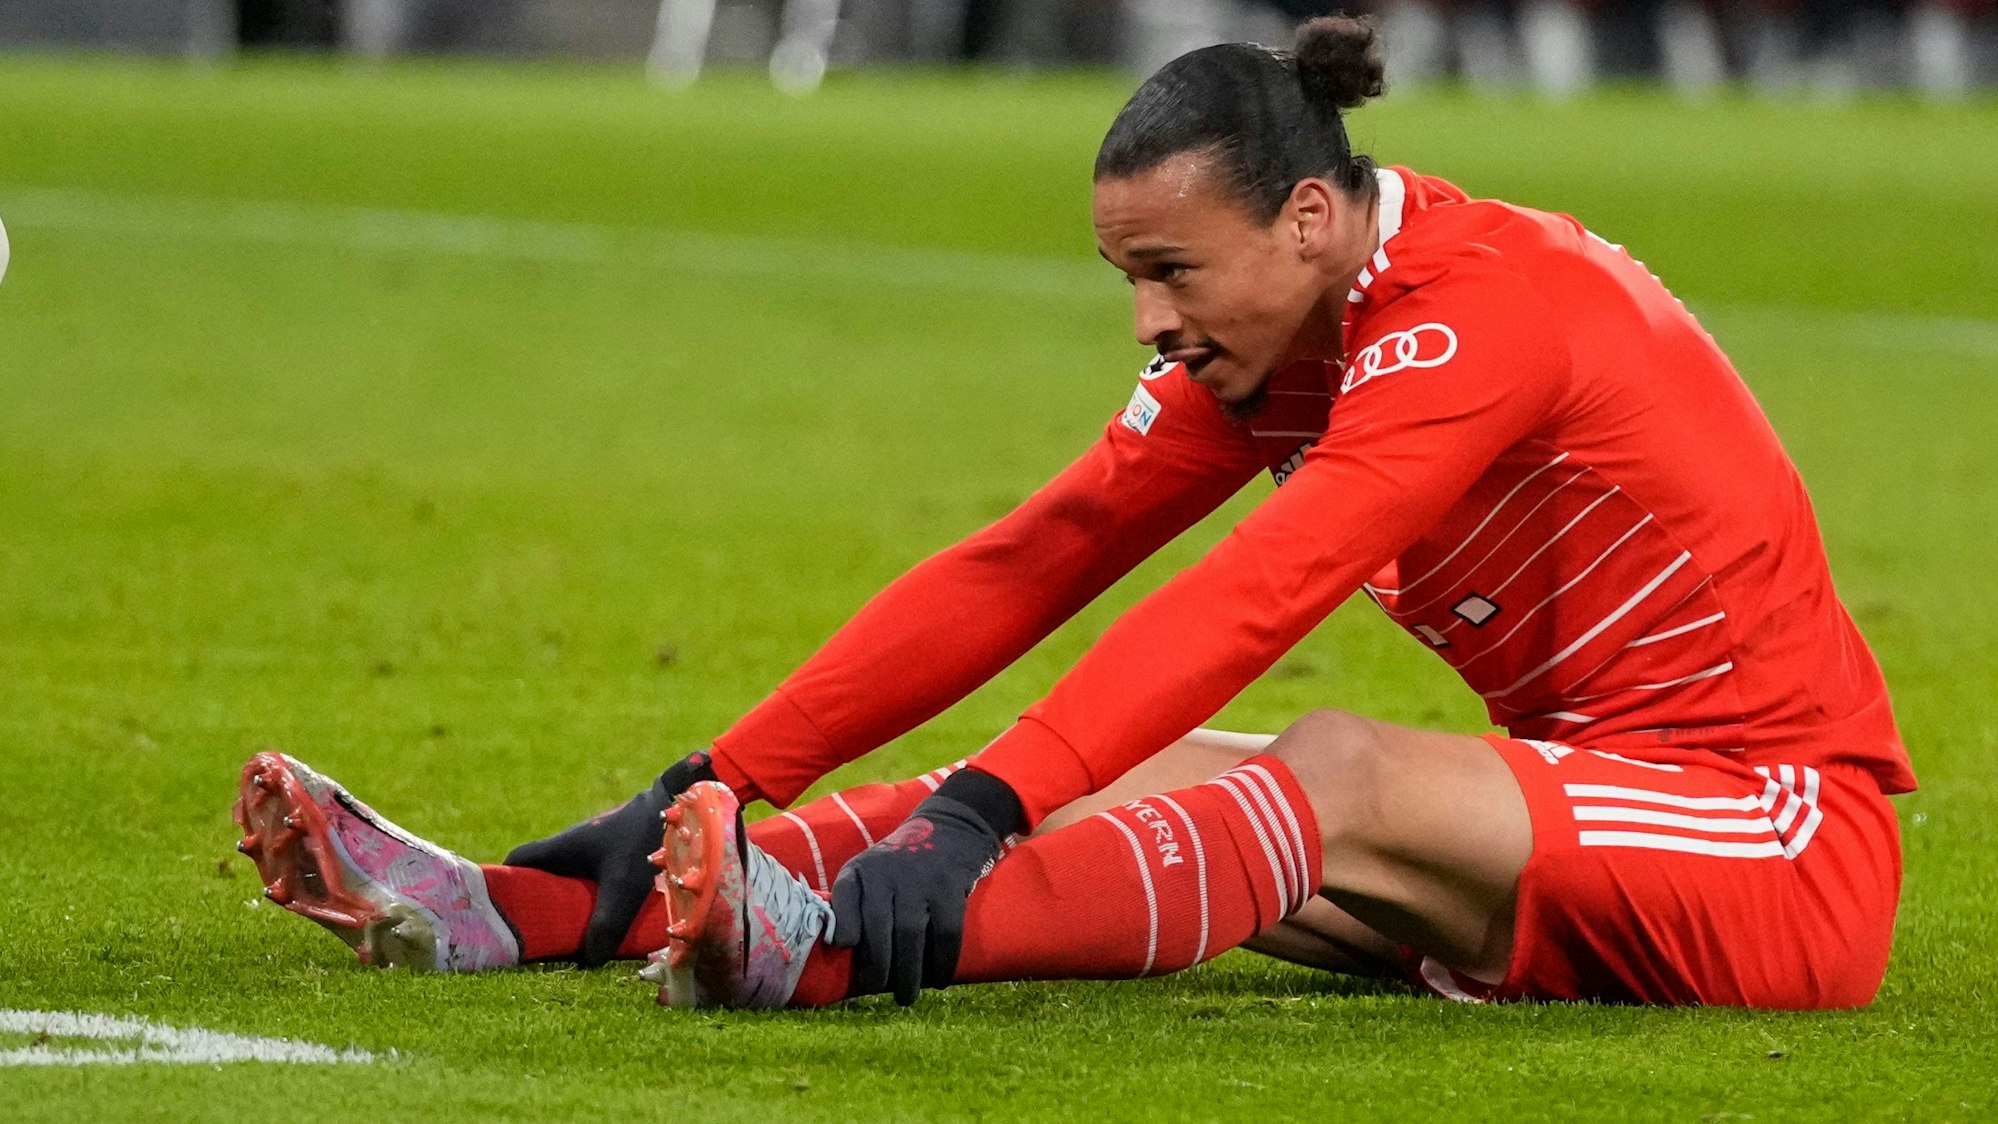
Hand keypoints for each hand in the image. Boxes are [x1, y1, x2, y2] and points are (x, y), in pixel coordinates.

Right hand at [503, 751, 718, 965]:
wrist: (678, 804)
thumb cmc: (643, 838)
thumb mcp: (624, 884)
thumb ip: (606, 922)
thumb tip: (588, 961)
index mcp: (560, 847)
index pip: (518, 861)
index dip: (506, 882)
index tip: (502, 910)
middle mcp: (570, 845)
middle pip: (541, 875)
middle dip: (538, 902)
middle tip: (542, 935)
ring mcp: (592, 848)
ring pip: (567, 877)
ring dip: (566, 902)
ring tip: (572, 934)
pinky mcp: (613, 853)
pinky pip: (590, 878)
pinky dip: (590, 897)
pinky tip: (603, 919)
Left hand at [828, 769, 1022, 1005]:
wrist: (950, 828)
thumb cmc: (901, 865)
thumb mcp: (868, 871)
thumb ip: (851, 903)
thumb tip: (839, 954)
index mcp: (861, 870)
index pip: (845, 899)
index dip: (844, 928)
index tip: (846, 951)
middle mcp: (887, 873)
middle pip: (879, 928)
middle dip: (878, 968)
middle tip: (880, 992)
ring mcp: (920, 879)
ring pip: (911, 935)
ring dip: (909, 973)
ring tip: (907, 997)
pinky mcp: (950, 887)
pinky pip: (946, 932)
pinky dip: (943, 961)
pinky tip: (939, 980)